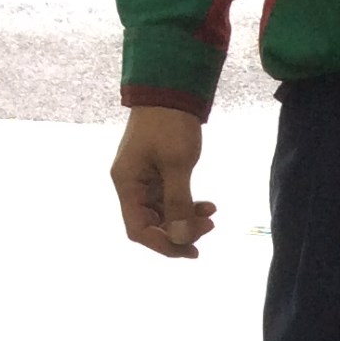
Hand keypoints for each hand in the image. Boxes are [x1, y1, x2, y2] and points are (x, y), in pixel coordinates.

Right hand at [110, 107, 215, 258]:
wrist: (171, 91)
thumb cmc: (170, 124)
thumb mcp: (178, 164)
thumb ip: (178, 203)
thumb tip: (180, 238)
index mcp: (127, 184)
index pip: (138, 230)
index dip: (164, 245)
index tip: (190, 250)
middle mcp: (131, 186)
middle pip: (152, 225)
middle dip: (180, 232)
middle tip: (210, 227)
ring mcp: (144, 181)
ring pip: (164, 214)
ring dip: (187, 219)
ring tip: (212, 216)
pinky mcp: (157, 175)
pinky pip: (170, 200)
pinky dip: (188, 206)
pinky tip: (209, 206)